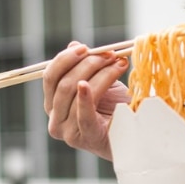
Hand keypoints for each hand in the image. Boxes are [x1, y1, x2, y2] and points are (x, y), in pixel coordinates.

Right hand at [42, 42, 131, 161]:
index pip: (50, 76)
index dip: (65, 59)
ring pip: (75, 92)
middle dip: (88, 64)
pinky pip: (82, 114)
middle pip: (63, 83)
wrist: (134, 136)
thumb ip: (84, 66)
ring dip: (101, 73)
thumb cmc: (115, 109)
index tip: (86, 48)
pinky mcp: (86, 138)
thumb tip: (73, 45)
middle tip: (110, 54)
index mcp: (53, 104)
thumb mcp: (99, 83)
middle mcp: (55, 119)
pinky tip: (86, 85)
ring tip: (119, 64)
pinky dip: (84, 98)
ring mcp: (67, 131)